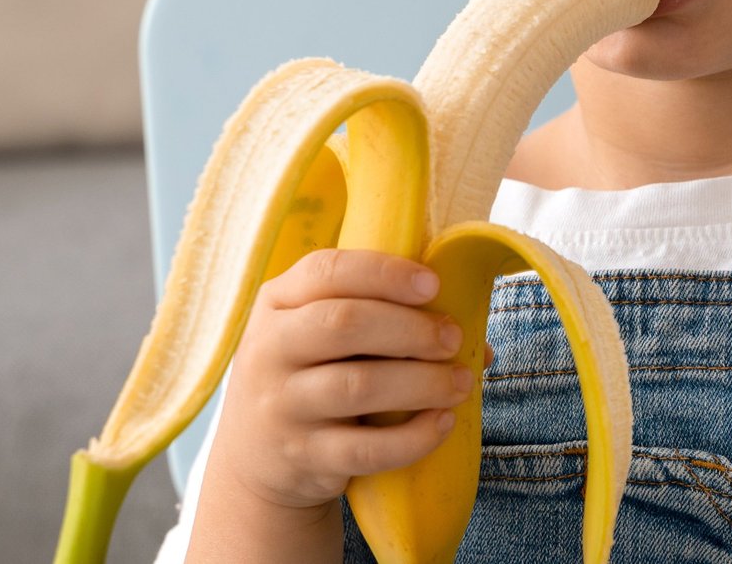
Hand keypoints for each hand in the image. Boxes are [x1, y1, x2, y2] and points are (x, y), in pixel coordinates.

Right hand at [205, 247, 495, 514]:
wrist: (256, 460)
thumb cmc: (310, 375)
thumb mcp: (316, 334)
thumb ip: (377, 316)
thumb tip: (474, 337)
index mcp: (277, 301)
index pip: (327, 271)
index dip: (384, 273)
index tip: (433, 285)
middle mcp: (269, 350)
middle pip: (344, 324)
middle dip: (410, 328)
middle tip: (452, 338)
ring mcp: (281, 407)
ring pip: (358, 386)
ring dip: (422, 382)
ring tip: (459, 382)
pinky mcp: (302, 457)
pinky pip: (366, 449)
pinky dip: (413, 437)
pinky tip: (442, 423)